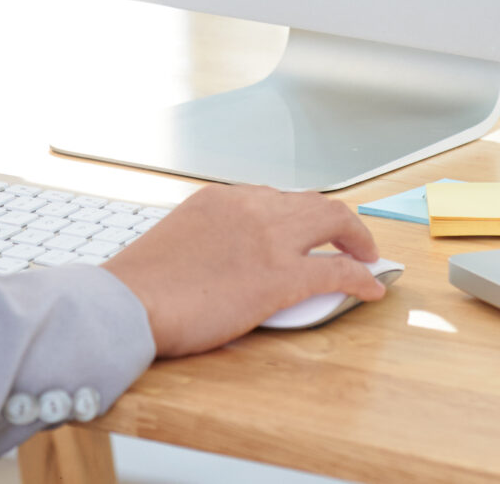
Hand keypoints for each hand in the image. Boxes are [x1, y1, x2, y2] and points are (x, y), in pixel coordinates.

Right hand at [103, 185, 384, 355]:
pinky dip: (361, 276)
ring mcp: (269, 239)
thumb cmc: (141, 284)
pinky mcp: (280, 277)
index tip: (307, 228)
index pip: (275, 196)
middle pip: (313, 202)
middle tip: (351, 239)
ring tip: (368, 256)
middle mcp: (251, 207)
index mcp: (222, 198)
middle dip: (338, 220)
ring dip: (357, 238)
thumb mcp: (178, 239)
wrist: (128, 303)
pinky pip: (337, 271)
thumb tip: (224, 255)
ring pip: (333, 221)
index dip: (299, 214)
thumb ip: (209, 236)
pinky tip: (371, 288)